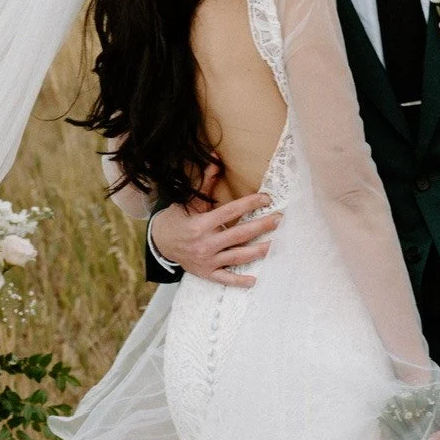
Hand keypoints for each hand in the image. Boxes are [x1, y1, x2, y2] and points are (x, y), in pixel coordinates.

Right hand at [151, 194, 280, 287]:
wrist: (159, 244)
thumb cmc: (176, 219)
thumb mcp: (189, 201)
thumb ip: (205, 181)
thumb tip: (216, 159)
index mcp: (201, 223)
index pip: (231, 211)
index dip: (250, 204)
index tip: (266, 198)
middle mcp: (205, 243)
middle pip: (240, 234)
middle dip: (261, 226)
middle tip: (279, 220)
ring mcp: (207, 260)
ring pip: (238, 257)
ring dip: (259, 251)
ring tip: (276, 245)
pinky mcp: (206, 273)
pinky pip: (225, 278)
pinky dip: (239, 281)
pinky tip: (254, 280)